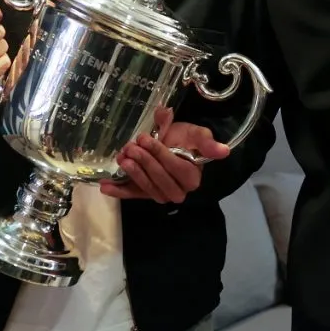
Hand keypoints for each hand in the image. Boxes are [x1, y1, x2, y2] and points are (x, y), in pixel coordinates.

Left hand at [99, 107, 230, 203]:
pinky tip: (105, 186)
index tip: (146, 138)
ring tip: (122, 157)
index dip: (160, 154)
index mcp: (193, 177)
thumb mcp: (196, 134)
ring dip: (133, 174)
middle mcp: (178, 190)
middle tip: (131, 146)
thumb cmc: (186, 138)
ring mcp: (160, 194)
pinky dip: (119, 192)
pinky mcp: (144, 194)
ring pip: (147, 189)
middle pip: (161, 180)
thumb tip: (224, 151)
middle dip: (145, 163)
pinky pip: (133, 196)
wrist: (174, 142)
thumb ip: (206, 142)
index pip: (177, 168)